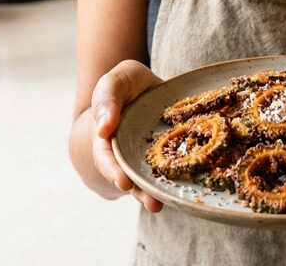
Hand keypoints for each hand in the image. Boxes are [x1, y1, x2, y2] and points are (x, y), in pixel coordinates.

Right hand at [91, 59, 164, 211]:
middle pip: (126, 175)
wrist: (146, 87)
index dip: (113, 170)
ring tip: (159, 206)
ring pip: (145, 179)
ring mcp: (142, 158)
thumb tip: (103, 129)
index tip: (123, 182)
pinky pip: (166, 171)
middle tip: (151, 204)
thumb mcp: (116, 80)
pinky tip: (182, 192)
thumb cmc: (128, 83)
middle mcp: (123, 152)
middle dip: (137, 190)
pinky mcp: (164, 157)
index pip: (105, 156)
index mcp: (106, 135)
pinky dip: (172, 182)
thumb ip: (108, 98)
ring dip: (151, 194)